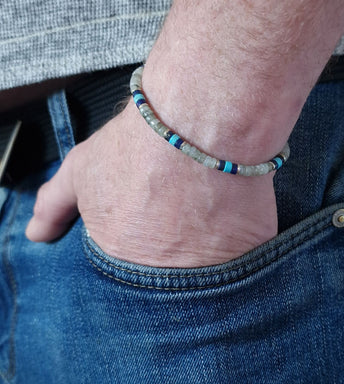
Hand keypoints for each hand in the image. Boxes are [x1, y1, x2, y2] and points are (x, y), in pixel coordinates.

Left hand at [26, 100, 277, 267]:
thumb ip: (54, 205)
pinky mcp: (252, 251)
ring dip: (206, 245)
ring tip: (205, 206)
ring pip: (209, 270)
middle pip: (171, 274)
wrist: (202, 121)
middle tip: (181, 214)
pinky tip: (230, 208)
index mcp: (123, 261)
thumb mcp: (83, 169)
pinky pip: (244, 255)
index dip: (141, 243)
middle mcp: (169, 276)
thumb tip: (36, 233)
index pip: (129, 270)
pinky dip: (238, 237)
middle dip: (172, 250)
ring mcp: (215, 268)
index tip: (152, 225)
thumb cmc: (142, 143)